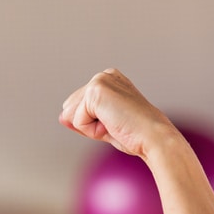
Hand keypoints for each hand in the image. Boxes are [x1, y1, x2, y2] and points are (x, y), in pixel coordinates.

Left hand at [59, 68, 181, 158]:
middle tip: (117, 125)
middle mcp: (104, 75)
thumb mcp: (102, 126)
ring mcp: (100, 80)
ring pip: (73, 116)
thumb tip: (61, 116)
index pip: (79, 108)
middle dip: (90, 125)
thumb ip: (80, 119)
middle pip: (72, 110)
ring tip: (116, 124)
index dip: (93, 124)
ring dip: (91, 128)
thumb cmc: (134, 135)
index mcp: (109, 80)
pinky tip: (113, 124)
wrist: (153, 138)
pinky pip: (78, 121)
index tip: (118, 123)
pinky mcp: (96, 91)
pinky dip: (92, 130)